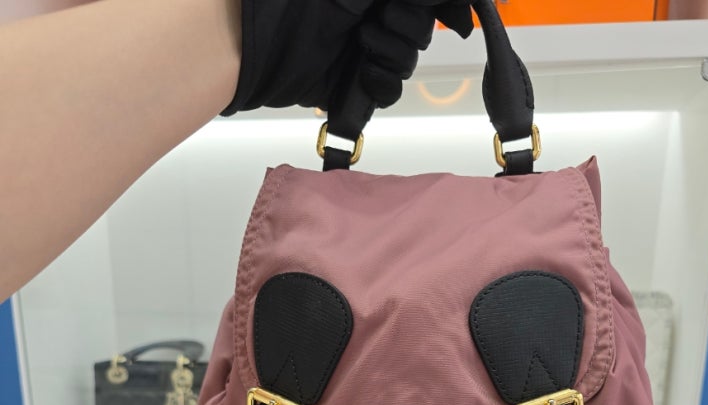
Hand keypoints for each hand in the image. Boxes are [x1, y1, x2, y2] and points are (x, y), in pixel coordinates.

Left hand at [222, 0, 472, 115]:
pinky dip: (382, 82)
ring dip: (393, 53)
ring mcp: (361, 46)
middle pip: (422, 26)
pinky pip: (388, 90)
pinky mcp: (351, 83)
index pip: (428, 2)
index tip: (451, 14)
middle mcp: (370, 11)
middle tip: (381, 19)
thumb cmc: (292, 1)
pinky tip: (365, 70)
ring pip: (408, 59)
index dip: (445, 7)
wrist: (254, 39)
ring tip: (365, 44)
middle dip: (408, 24)